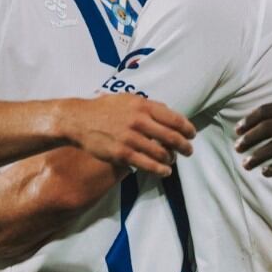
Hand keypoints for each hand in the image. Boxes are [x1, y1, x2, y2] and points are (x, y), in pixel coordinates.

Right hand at [66, 94, 195, 176]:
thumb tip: (169, 112)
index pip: (174, 119)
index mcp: (143, 105)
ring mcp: (131, 138)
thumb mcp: (128, 99)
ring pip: (161, 153)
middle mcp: (139, 121)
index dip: (188, 129)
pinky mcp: (122, 154)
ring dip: (171, 159)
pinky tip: (165, 172)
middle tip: (188, 151)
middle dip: (184, 146)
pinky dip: (160, 170)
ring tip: (172, 161)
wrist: (79, 120)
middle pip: (172, 137)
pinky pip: (147, 165)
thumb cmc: (105, 109)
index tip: (192, 135)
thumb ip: (149, 105)